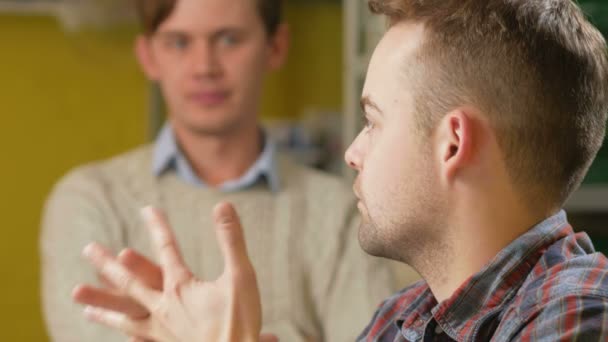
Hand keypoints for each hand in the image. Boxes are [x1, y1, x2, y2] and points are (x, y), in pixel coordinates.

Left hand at [76, 202, 266, 341]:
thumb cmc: (239, 319)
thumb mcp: (241, 275)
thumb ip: (231, 240)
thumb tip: (223, 205)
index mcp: (180, 287)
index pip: (167, 249)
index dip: (158, 227)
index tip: (147, 209)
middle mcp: (164, 308)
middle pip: (130, 284)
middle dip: (107, 265)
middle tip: (88, 250)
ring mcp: (163, 331)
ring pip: (125, 318)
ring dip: (104, 308)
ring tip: (83, 305)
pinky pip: (140, 341)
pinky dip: (127, 336)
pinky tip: (123, 337)